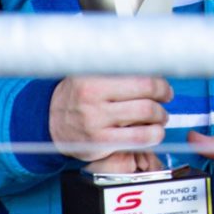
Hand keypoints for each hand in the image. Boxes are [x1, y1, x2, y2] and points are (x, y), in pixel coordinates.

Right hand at [47, 75, 170, 163]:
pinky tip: (152, 132)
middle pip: (147, 97)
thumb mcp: (92, 75)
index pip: (141, 79)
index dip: (160, 85)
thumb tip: (158, 72)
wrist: (50, 120)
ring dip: (161, 118)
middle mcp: (92, 99)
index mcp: (93, 78)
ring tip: (159, 118)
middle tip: (163, 102)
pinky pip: (137, 139)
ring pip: (146, 118)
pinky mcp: (99, 142)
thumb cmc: (79, 95)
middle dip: (162, 100)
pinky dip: (153, 135)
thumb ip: (120, 71)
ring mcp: (95, 122)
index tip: (164, 89)